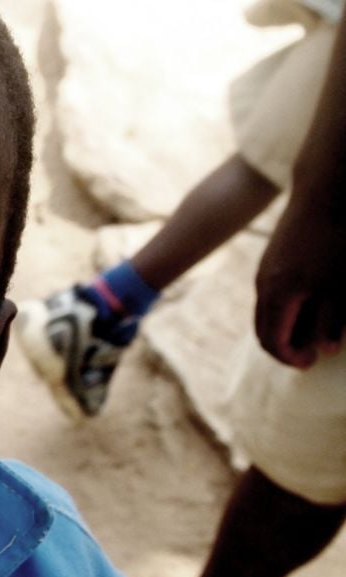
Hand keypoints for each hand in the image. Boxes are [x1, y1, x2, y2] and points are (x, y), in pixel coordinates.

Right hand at [254, 197, 344, 367]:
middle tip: (309, 353)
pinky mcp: (273, 257)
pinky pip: (271, 293)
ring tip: (310, 330)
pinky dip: (284, 308)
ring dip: (284, 326)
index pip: (273, 341)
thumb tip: (325, 349)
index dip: (291, 357)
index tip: (312, 361)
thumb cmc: (338, 239)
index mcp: (278, 297)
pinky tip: (308, 302)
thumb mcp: (343, 286)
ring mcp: (266, 270)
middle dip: (284, 346)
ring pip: (266, 311)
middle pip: (264, 329)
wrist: (325, 190)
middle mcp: (264, 286)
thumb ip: (333, 320)